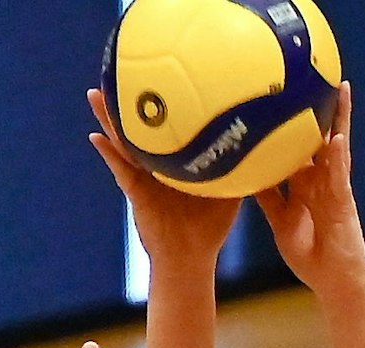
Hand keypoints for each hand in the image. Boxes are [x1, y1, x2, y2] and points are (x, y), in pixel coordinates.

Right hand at [88, 88, 240, 270]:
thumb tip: (269, 148)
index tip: (160, 75)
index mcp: (176, 163)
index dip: (163, 104)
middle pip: (142, 128)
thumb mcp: (233, 192)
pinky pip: (120, 170)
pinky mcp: (136, 194)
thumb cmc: (211, 228)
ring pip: (124, 143)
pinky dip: (109, 154)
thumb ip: (245, 169)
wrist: (192, 258)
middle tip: (119, 72)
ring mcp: (143, 178)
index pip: (168, 127)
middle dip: (130, 102)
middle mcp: (156, 166)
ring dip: (109, 119)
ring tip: (96, 93)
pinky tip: (96, 137)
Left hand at [252, 82, 364, 301]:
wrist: (333, 282)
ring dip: (340, 119)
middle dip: (321, 109)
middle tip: (318, 75)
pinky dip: (340, 156)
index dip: (295, 123)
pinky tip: (338, 137)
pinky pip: (341, 176)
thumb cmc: (310, 255)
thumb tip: (246, 176)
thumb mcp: (281, 221)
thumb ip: (268, 197)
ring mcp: (336, 189)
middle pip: (322, 138)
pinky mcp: (344, 203)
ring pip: (337, 148)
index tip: (286, 96)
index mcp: (308, 185)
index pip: (301, 147)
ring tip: (340, 88)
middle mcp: (323, 180)